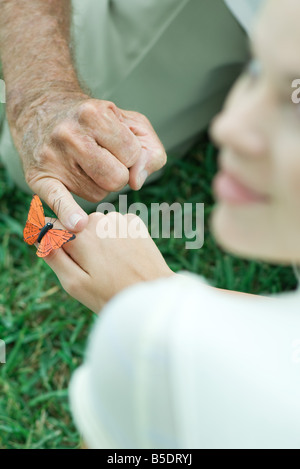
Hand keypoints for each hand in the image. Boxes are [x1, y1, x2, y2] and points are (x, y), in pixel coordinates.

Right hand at [9, 92, 166, 230]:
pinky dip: (70, 214)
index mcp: (94, 115)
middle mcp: (71, 134)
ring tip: (85, 167)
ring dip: (99, 187)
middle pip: (116, 179)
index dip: (131, 156)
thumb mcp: (130, 122)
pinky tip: (78, 224)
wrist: (41, 113)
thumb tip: (137, 181)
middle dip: (118, 175)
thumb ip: (149, 150)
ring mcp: (53, 157)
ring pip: (97, 195)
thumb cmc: (95, 122)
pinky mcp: (40, 178)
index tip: (117, 148)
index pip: (132, 155)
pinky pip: (59, 201)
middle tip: (104, 162)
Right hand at [43, 212, 173, 312]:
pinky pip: (117, 226)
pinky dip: (118, 238)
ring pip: (97, 227)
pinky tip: (126, 257)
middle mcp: (98, 220)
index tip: (62, 256)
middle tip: (94, 270)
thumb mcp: (75, 284)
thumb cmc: (111, 295)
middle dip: (80, 245)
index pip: (52, 227)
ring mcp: (119, 219)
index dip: (54, 242)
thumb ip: (54, 256)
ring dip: (100, 241)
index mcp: (79, 235)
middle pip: (76, 228)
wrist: (152, 296)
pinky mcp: (135, 223)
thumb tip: (38, 236)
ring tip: (113, 266)